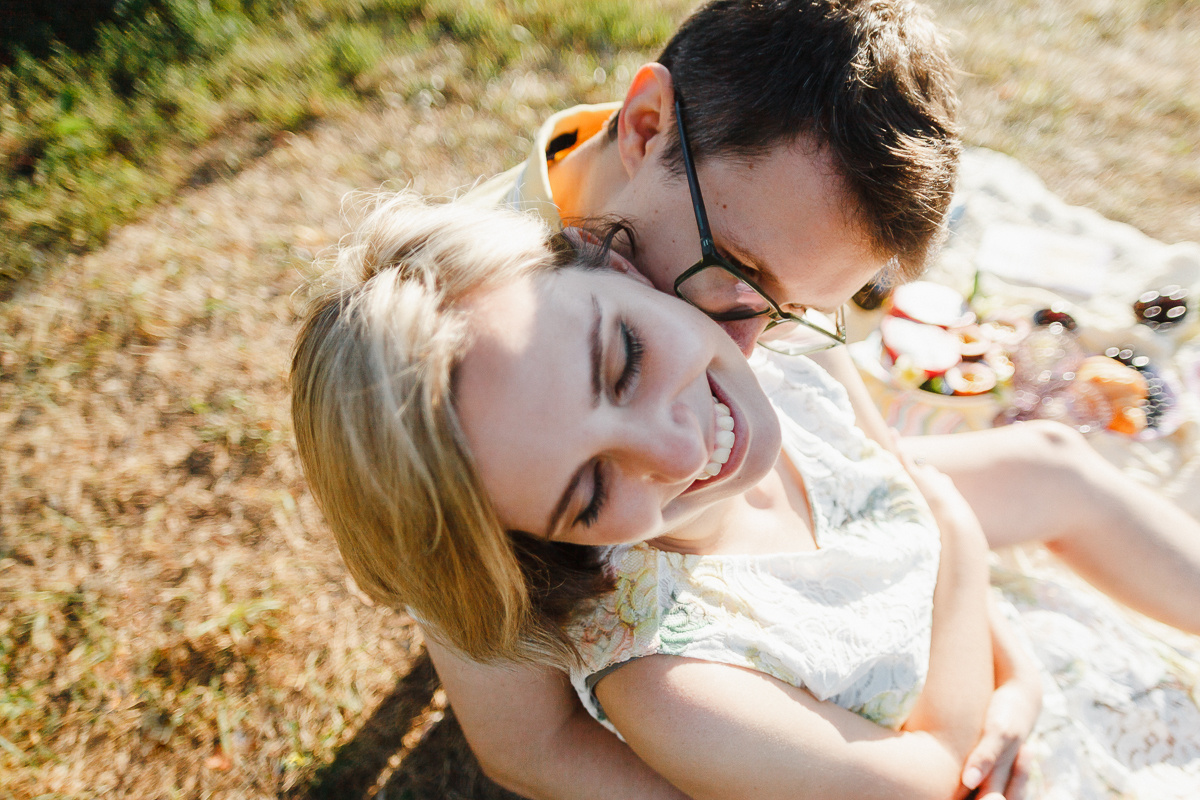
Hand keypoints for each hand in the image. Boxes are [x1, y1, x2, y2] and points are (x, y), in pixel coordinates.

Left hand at [960, 602, 1042, 799]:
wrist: (1021, 677)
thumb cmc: (995, 647)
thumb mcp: (993, 631)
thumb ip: (983, 617)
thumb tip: (970, 589)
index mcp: (1016, 705)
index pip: (1000, 737)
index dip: (985, 757)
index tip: (967, 777)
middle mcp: (1019, 733)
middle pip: (1008, 770)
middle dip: (993, 791)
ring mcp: (1017, 751)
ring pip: (1012, 784)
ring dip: (1000, 797)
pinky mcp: (1008, 763)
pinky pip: (1007, 785)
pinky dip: (999, 794)